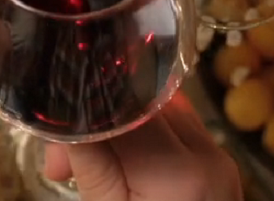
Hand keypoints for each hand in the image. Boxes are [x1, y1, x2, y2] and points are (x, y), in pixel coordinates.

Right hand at [45, 95, 242, 200]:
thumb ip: (90, 160)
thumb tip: (63, 112)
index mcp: (181, 171)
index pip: (128, 105)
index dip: (86, 107)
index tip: (53, 129)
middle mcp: (211, 154)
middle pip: (143, 103)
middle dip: (98, 117)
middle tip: (61, 163)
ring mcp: (220, 158)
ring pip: (160, 109)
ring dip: (119, 123)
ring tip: (87, 165)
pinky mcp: (218, 165)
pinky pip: (176, 128)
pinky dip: (143, 135)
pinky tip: (121, 163)